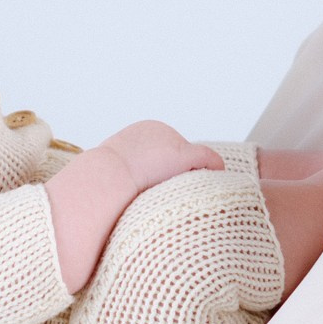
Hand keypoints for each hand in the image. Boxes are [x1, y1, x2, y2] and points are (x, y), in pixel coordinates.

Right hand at [99, 120, 225, 190]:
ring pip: (194, 161)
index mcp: (142, 132)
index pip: (165, 149)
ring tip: (185, 193)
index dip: (167, 168)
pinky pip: (208, 160)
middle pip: (181, 154)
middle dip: (180, 172)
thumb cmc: (104, 180)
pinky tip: (218, 179)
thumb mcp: (112, 168)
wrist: (104, 178)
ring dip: (192, 175)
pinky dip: (214, 169)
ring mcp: (172, 141)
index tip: (165, 184)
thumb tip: (126, 184)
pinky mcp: (183, 155)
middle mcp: (160, 130)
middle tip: (176, 192)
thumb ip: (126, 169)